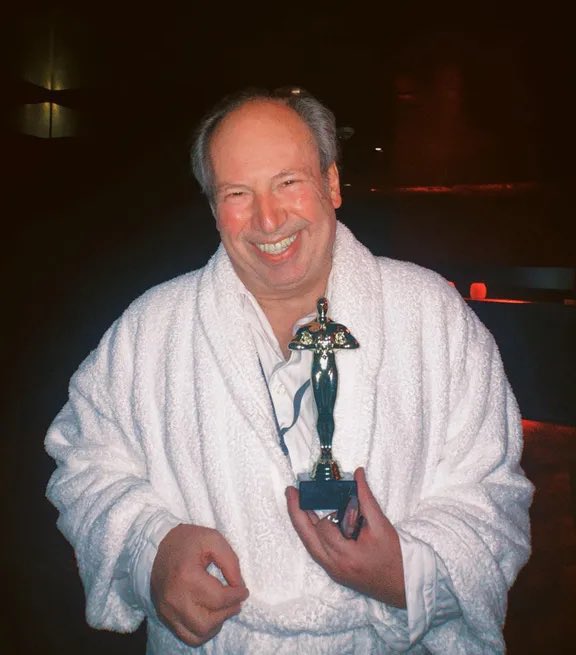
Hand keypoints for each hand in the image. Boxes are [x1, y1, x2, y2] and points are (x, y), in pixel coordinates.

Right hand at [150, 524, 248, 645]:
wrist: (159, 545)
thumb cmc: (189, 540)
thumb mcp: (213, 539)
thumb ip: (230, 562)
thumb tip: (239, 586)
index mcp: (186, 576)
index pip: (218, 598)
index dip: (237, 596)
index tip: (244, 590)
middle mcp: (174, 598)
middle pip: (207, 623)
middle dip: (227, 613)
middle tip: (235, 601)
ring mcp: (167, 610)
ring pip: (197, 634)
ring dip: (215, 625)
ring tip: (223, 609)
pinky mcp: (164, 616)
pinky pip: (186, 635)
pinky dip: (202, 631)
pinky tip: (210, 615)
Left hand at [286, 467, 405, 607]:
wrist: (405, 587)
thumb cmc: (396, 557)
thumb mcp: (382, 525)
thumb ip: (366, 498)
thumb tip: (358, 474)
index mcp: (345, 555)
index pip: (325, 526)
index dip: (330, 509)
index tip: (334, 495)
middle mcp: (333, 566)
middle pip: (306, 536)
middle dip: (296, 512)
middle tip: (290, 491)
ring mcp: (332, 571)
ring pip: (308, 544)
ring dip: (303, 523)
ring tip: (297, 502)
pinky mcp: (334, 573)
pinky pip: (316, 550)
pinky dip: (312, 534)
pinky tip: (311, 520)